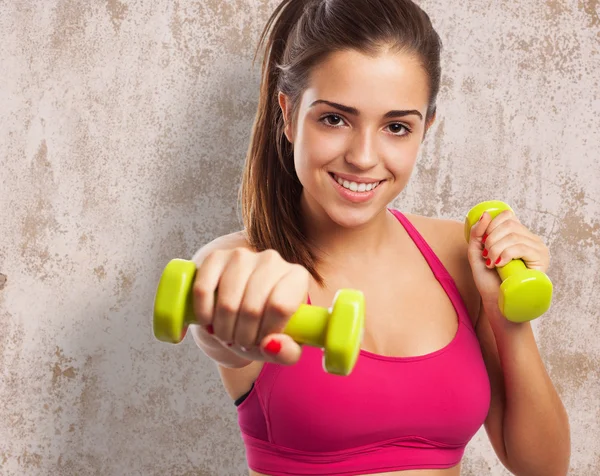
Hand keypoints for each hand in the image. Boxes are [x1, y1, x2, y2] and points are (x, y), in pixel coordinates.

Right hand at [192, 247, 309, 365]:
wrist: (239, 308)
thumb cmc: (266, 327)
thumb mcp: (284, 347)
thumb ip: (287, 353)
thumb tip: (271, 345)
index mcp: (297, 277)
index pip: (280, 307)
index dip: (266, 333)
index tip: (261, 343)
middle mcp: (272, 259)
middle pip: (252, 308)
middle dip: (243, 336)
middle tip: (242, 343)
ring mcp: (242, 255)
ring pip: (227, 302)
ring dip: (224, 329)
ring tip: (228, 335)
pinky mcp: (216, 257)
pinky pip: (203, 289)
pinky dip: (204, 314)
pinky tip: (209, 322)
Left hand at [467, 210, 549, 313]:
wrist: (498, 303)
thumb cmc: (489, 280)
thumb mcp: (477, 253)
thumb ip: (478, 234)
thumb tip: (486, 214)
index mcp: (519, 236)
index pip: (507, 216)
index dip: (491, 226)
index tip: (483, 243)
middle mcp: (532, 240)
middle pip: (509, 224)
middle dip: (491, 240)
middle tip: (487, 257)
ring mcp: (539, 250)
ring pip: (513, 236)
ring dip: (495, 249)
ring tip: (492, 263)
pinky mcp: (541, 261)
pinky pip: (521, 247)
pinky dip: (505, 254)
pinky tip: (500, 264)